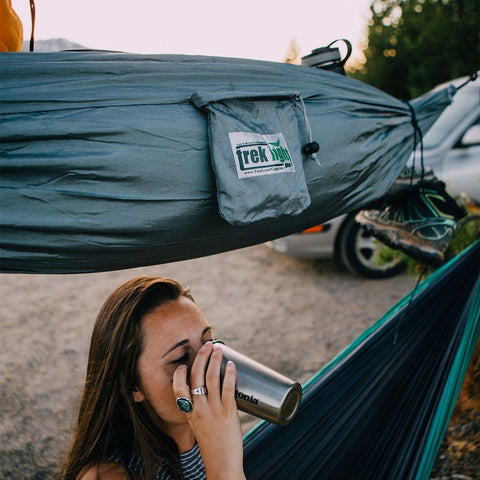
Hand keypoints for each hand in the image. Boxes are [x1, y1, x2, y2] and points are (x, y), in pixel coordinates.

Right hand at [173, 342, 245, 479]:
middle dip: (201, 357)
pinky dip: (229, 374)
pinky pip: (228, 388)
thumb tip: (212, 391)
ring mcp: (213, 410)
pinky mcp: (228, 412)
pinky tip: (231, 365)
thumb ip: (201, 409)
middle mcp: (198, 409)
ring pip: (211, 378)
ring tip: (219, 348)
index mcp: (189, 413)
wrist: (222, 465)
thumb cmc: (212, 445)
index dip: (180, 373)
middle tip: (207, 345)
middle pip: (196, 376)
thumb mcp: (198, 426)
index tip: (184, 364)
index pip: (178, 388)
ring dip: (215, 360)